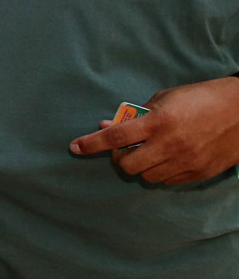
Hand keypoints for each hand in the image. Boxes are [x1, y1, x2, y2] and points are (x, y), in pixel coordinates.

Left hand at [69, 76, 238, 184]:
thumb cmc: (203, 97)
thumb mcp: (167, 97)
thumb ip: (138, 113)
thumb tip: (109, 126)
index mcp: (160, 122)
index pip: (116, 137)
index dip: (92, 144)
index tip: (75, 148)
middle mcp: (170, 145)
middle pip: (128, 165)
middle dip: (120, 158)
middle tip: (124, 149)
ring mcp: (186, 162)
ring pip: (147, 176)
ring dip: (140, 166)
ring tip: (147, 153)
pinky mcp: (199, 173)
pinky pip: (168, 181)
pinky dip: (160, 172)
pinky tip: (165, 159)